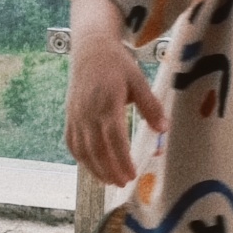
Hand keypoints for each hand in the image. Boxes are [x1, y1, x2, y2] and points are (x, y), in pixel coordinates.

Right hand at [64, 0, 168, 187]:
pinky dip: (81, 158)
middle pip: (97, 149)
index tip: (132, 174)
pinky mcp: (70, 116)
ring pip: (83, 149)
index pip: (114, 139)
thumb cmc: (117, 64)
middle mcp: (88, 113)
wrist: (90, 49)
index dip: (122, 159)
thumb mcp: (138, 80)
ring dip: (95, 168)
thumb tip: (162, 128)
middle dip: (110, 170)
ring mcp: (76, 115)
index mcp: (107, 103)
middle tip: (123, 183)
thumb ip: (150, 105)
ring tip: (109, 181)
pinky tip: (91, 167)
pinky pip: (72, 142)